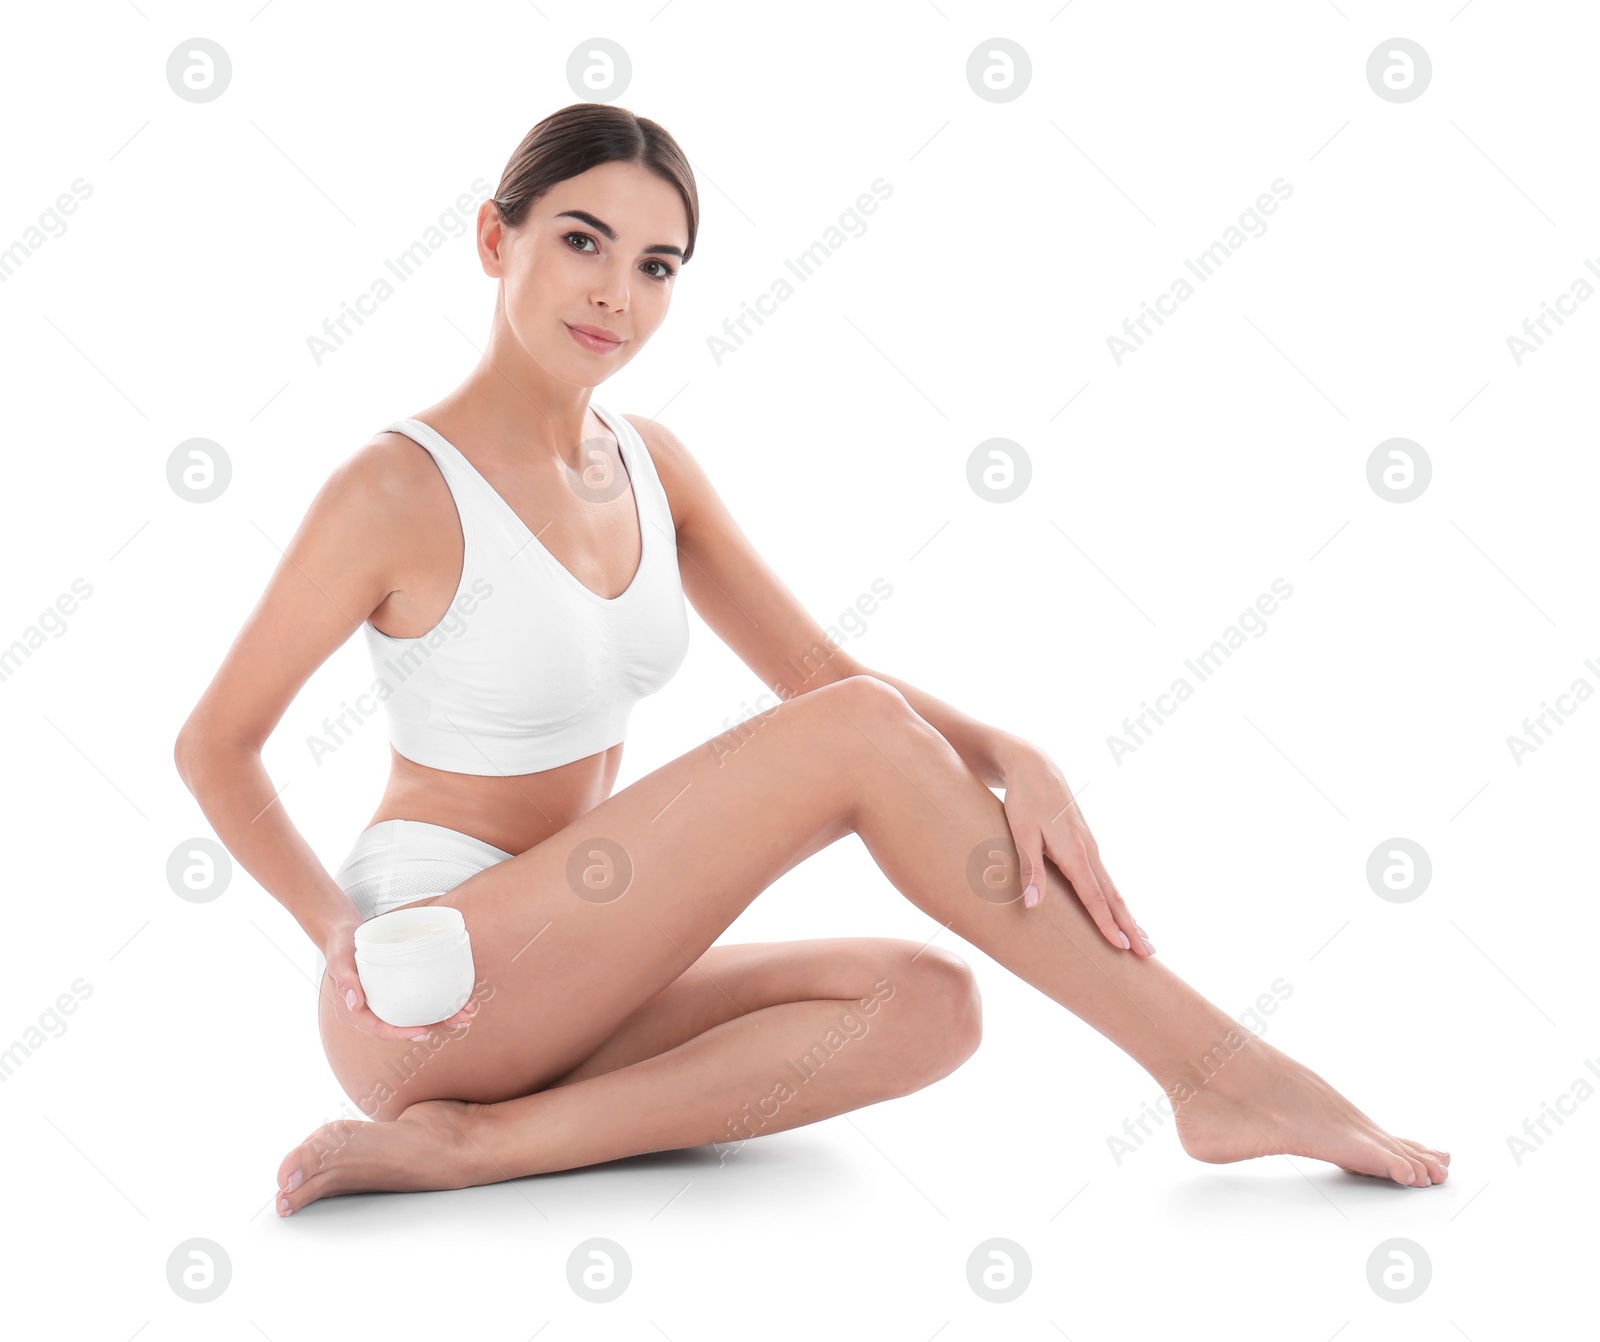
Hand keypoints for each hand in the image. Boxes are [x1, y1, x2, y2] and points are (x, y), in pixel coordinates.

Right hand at [320, 915, 478, 1040]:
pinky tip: (454, 999)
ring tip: (466, 1013)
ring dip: (440, 1017)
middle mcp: (372, 1011)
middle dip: (433, 1026)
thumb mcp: (340, 960)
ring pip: (413, 1015)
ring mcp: (384, 1002)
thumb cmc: (340, 947)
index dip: (402, 1034)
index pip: (380, 1029)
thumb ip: (345, 980)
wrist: (343, 934)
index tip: (424, 1031)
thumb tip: (353, 1004)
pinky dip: (434, 1002)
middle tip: (460, 1020)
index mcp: (356, 1012)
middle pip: (403, 1025)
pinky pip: (415, 1001)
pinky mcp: (394, 991)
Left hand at [998, 742, 1153, 954]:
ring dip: (1127, 914)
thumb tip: (1034, 905)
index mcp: (1073, 851)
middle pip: (1112, 896)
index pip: (1093, 896)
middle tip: (1149, 953)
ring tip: (1142, 938)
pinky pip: (1104, 877)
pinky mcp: (1086, 843)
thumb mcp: (1021, 832)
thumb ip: (1030, 868)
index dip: (1106, 923)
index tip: (1122, 947)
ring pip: (1112, 887)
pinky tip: (1118, 909)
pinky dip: (1115, 898)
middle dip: (1130, 925)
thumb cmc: (1023, 800)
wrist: (1034, 766)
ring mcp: (1090, 846)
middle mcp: (1088, 850)